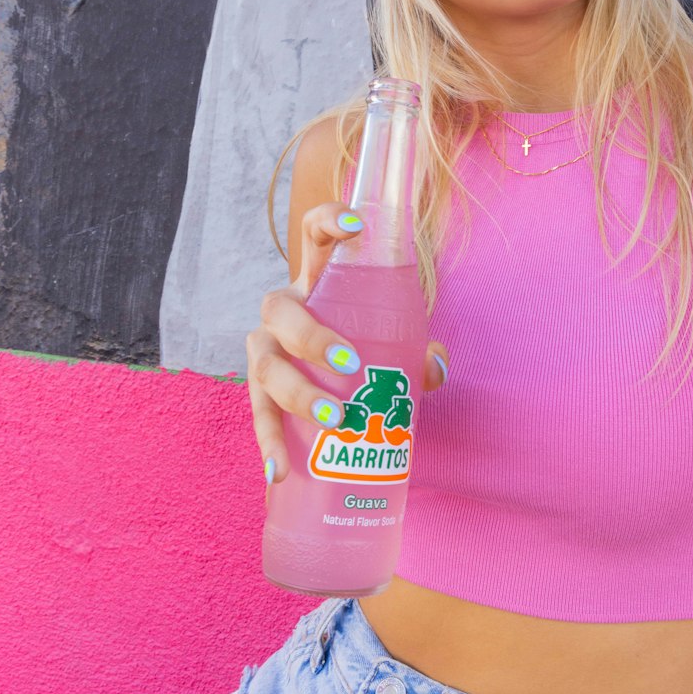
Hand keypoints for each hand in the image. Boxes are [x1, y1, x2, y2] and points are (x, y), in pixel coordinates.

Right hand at [246, 203, 448, 482]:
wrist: (338, 380)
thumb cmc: (370, 349)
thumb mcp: (397, 343)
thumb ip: (419, 353)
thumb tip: (434, 366)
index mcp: (319, 280)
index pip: (313, 235)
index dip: (329, 220)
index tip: (356, 225)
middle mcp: (283, 310)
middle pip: (279, 309)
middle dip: (311, 335)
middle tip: (350, 363)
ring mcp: (264, 351)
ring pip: (264, 365)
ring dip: (296, 392)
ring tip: (334, 419)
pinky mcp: (259, 394)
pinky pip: (258, 417)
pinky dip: (269, 445)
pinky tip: (279, 472)